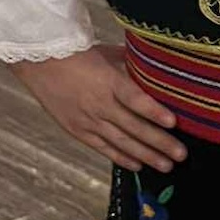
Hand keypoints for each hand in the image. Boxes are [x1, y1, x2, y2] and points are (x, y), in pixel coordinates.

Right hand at [11, 45, 186, 172]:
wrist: (38, 62)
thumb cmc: (76, 53)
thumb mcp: (107, 53)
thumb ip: (132, 65)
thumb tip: (157, 71)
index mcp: (107, 80)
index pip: (134, 99)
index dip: (154, 111)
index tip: (174, 122)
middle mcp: (98, 104)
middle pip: (133, 127)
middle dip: (160, 142)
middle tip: (181, 155)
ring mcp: (87, 120)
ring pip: (121, 142)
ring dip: (146, 156)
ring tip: (167, 166)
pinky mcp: (78, 130)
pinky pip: (103, 148)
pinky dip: (122, 158)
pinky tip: (139, 165)